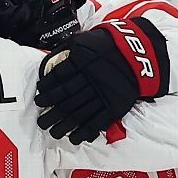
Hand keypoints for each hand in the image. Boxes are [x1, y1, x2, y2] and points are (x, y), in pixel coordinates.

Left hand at [35, 17, 170, 144]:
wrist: (137, 54)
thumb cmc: (106, 45)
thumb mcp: (84, 39)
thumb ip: (67, 49)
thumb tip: (49, 61)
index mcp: (83, 61)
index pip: (59, 77)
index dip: (47, 90)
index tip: (40, 98)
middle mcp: (91, 79)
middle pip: (66, 99)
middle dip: (51, 112)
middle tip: (41, 122)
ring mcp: (104, 95)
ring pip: (80, 112)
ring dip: (64, 125)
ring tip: (53, 132)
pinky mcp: (115, 106)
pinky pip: (97, 122)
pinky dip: (84, 132)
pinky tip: (73, 138)